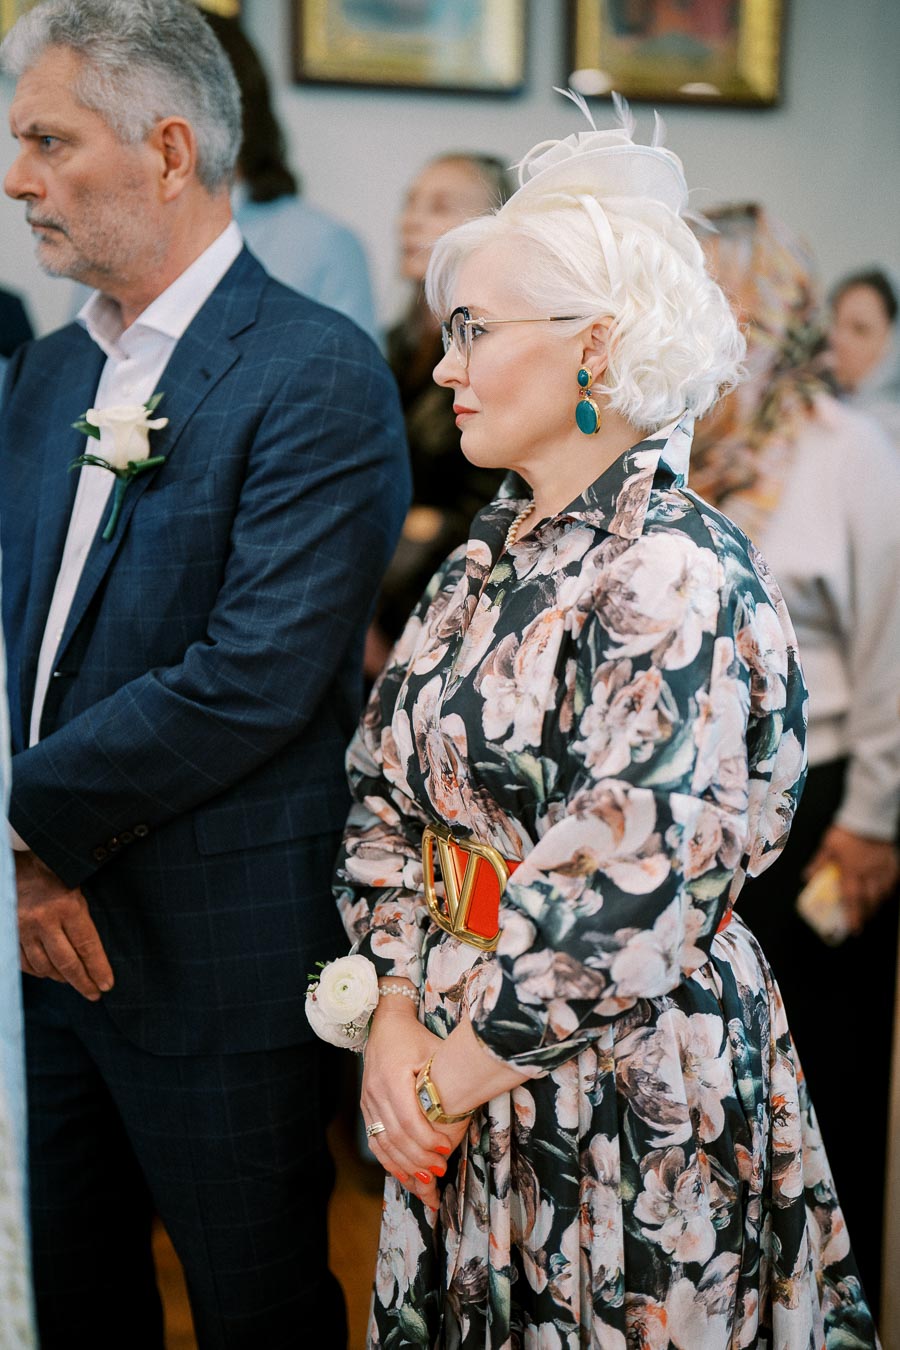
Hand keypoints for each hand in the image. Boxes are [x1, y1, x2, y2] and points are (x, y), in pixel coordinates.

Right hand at [16, 851, 113, 999]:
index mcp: (67, 907)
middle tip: (94, 994)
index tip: (107, 985)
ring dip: (61, 978)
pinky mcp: (8, 933)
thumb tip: (95, 955)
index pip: (87, 947)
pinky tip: (50, 973)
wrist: (18, 863)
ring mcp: (23, 928)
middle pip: (67, 963)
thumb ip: (84, 920)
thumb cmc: (55, 874)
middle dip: (83, 982)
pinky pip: (25, 963)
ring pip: (45, 967)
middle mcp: (44, 920)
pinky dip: (39, 972)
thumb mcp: (78, 889)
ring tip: (73, 982)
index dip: (98, 969)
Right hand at [361, 995, 456, 1209]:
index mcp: (392, 1077)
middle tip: (440, 1171)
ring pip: (383, 1143)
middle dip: (419, 1158)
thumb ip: (447, 1075)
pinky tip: (404, 1175)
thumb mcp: (435, 1050)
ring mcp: (368, 1102)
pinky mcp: (367, 1109)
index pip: (407, 1118)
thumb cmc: (416, 1037)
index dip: (426, 1138)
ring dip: (405, 1165)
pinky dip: (390, 1161)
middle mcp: (375, 1092)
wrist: (384, 1024)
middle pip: (395, 1136)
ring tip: (426, 1182)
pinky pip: (375, 1141)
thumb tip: (478, 1092)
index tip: (445, 1148)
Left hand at [804, 825, 898, 935]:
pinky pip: (893, 880)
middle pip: (870, 900)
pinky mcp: (892, 862)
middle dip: (866, 913)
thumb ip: (818, 863)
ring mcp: (883, 868)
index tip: (853, 929)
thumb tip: (807, 877)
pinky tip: (885, 891)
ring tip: (872, 909)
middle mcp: (869, 873)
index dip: (853, 916)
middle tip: (861, 921)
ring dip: (877, 903)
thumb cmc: (846, 831)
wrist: (869, 815)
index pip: (852, 899)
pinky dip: (889, 889)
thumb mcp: (827, 846)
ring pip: (884, 892)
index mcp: (852, 871)